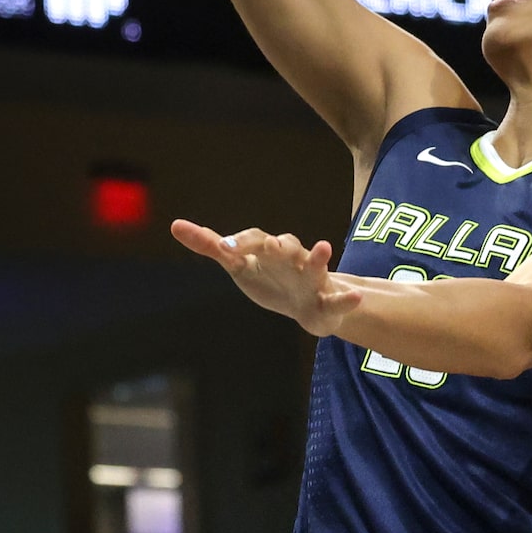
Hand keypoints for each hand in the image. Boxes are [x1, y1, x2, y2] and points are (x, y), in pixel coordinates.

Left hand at [171, 221, 361, 335]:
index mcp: (269, 251)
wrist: (309, 307)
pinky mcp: (329, 298)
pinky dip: (347, 297)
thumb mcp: (240, 265)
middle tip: (271, 246)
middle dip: (279, 246)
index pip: (254, 240)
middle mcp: (292, 258)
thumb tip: (176, 225)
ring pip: (316, 264)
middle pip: (286, 247)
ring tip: (324, 248)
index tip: (223, 247)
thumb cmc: (271, 281)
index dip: (240, 242)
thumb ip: (211, 246)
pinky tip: (355, 297)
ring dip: (319, 257)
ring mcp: (313, 277)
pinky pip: (340, 297)